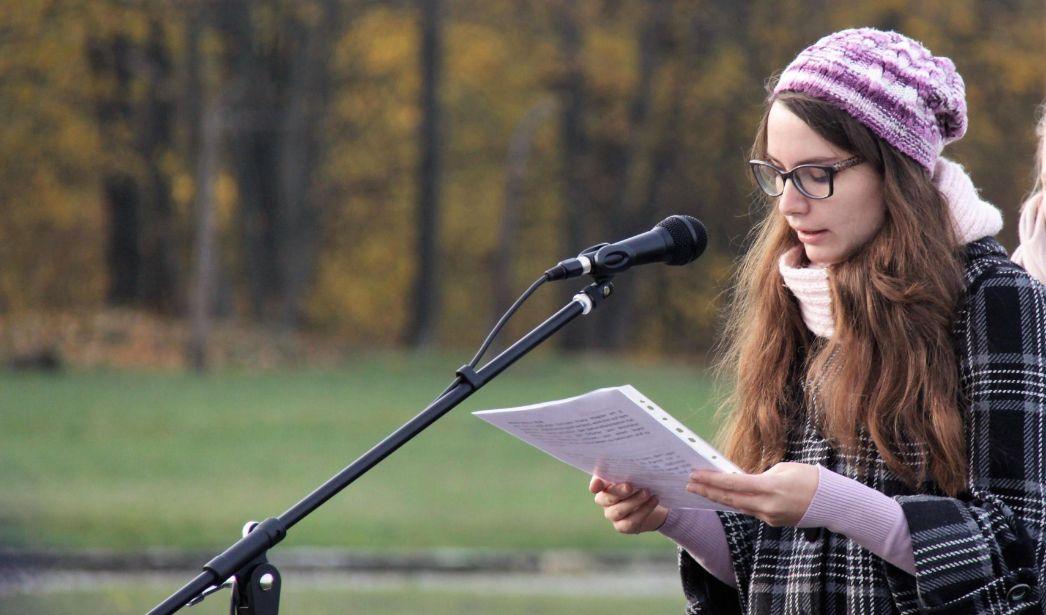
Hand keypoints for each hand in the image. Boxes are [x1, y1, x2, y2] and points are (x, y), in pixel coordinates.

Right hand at [589, 476, 668, 534]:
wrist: (649, 503)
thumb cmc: (638, 482)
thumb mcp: (633, 474)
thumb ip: (629, 469)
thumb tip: (635, 463)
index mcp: (603, 484)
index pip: (596, 484)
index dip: (595, 484)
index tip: (596, 485)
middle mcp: (603, 500)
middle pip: (606, 498)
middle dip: (618, 491)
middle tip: (630, 486)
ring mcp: (611, 515)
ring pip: (618, 511)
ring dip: (634, 501)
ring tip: (647, 492)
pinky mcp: (622, 527)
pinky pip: (630, 522)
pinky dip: (644, 511)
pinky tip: (654, 501)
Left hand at [687, 462, 818, 526]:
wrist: (832, 502)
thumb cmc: (809, 477)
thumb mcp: (783, 469)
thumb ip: (760, 476)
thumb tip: (743, 482)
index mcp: (770, 487)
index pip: (734, 484)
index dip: (712, 480)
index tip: (695, 475)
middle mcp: (768, 505)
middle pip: (730, 499)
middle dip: (708, 491)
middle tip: (689, 484)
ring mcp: (770, 516)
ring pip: (738, 506)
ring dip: (719, 498)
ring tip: (700, 490)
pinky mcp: (773, 522)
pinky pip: (751, 510)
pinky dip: (737, 503)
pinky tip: (724, 497)